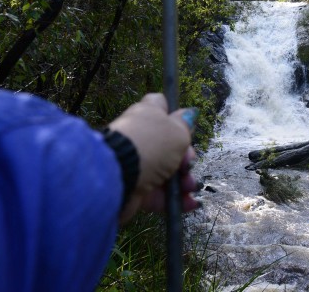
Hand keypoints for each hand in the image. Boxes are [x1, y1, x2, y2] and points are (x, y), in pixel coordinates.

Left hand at [107, 93, 199, 222]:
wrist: (119, 176)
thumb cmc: (151, 145)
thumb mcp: (177, 131)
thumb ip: (185, 124)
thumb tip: (189, 113)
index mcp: (148, 115)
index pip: (161, 106)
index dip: (174, 114)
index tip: (186, 125)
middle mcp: (141, 137)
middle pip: (169, 144)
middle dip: (186, 157)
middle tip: (188, 164)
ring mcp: (137, 163)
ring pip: (167, 171)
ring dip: (184, 180)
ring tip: (190, 187)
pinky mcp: (135, 187)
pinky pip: (159, 193)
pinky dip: (175, 199)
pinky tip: (190, 203)